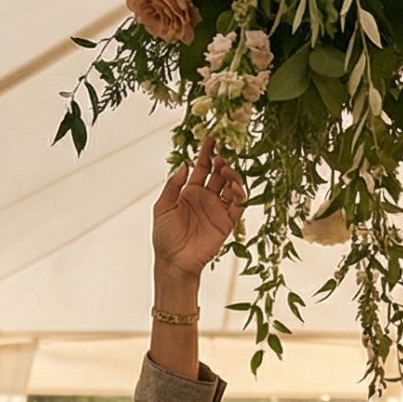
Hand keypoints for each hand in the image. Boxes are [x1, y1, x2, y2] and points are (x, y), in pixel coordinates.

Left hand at [151, 138, 246, 279]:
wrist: (174, 262)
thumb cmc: (164, 237)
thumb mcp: (162, 207)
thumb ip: (173, 186)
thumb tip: (185, 165)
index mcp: (189, 192)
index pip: (201, 167)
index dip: (207, 153)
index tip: (212, 139)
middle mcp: (205, 197)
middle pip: (219, 174)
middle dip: (222, 163)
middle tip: (220, 159)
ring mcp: (217, 209)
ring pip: (231, 186)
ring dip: (232, 176)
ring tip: (226, 172)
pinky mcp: (227, 222)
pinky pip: (238, 205)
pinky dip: (240, 195)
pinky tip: (234, 189)